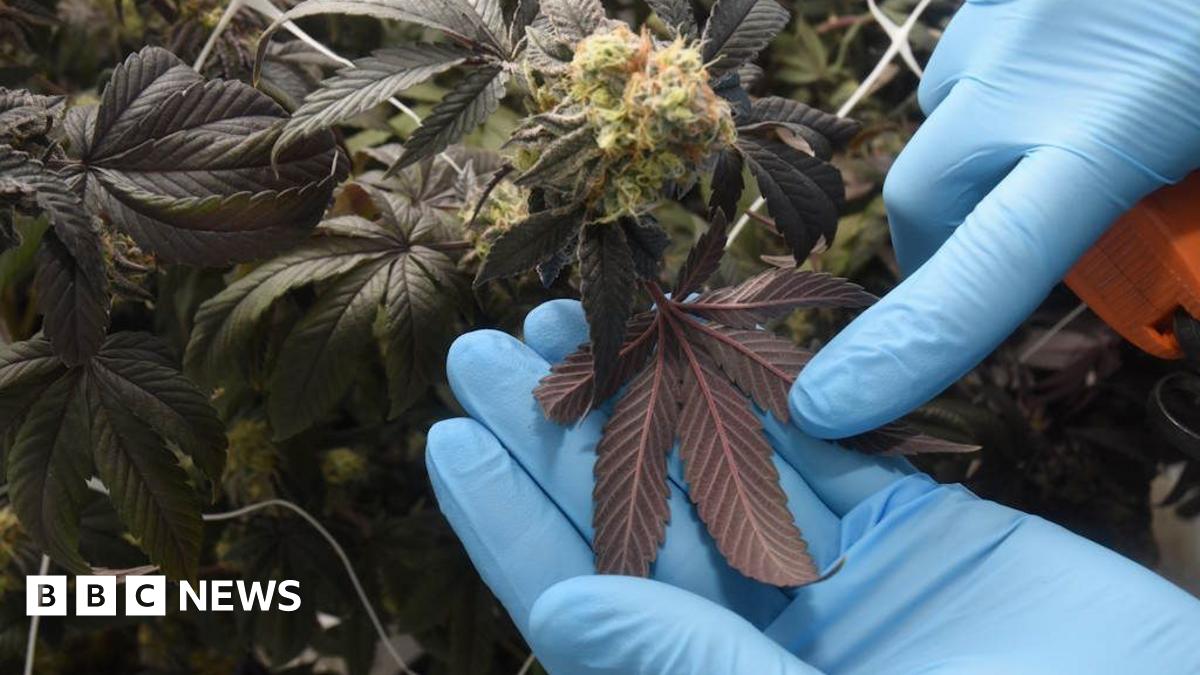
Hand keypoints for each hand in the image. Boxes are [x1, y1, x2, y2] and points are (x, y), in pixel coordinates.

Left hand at [426, 300, 1199, 673]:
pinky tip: (703, 337)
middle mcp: (762, 643)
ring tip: (579, 318)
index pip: (586, 611)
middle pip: (636, 526)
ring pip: (717, 474)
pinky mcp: (910, 536)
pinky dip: (765, 396)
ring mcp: (836, 587)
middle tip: (488, 353)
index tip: (452, 443)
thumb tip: (561, 614)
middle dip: (561, 436)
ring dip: (648, 396)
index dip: (511, 529)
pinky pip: (821, 455)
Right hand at [792, 0, 1199, 437]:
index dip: (900, 351)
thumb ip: (1189, 224)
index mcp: (1111, 125)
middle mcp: (1033, 67)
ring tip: (1065, 150)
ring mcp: (1015, 6)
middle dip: (941, 252)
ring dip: (979, 161)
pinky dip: (1005, 91)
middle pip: (924, 198)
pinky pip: (979, 52)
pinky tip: (1076, 72)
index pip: (980, 272)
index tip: (828, 404)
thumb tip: (1160, 259)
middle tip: (1007, 268)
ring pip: (949, 117)